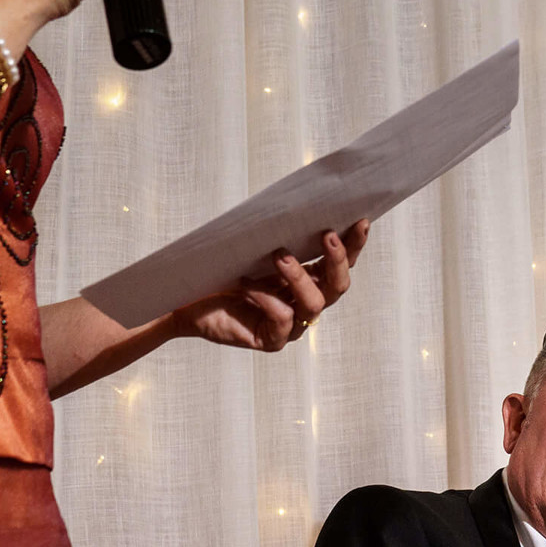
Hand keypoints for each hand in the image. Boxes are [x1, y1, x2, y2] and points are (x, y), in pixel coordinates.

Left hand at [170, 221, 368, 351]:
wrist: (185, 298)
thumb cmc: (221, 270)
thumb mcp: (253, 246)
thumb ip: (279, 233)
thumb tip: (297, 206)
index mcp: (308, 278)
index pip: (339, 262)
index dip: (353, 244)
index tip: (360, 220)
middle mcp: (305, 302)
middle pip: (337, 286)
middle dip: (336, 260)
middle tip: (326, 235)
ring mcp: (292, 325)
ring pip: (314, 304)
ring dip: (299, 277)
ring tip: (279, 256)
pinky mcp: (272, 340)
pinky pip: (283, 320)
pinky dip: (267, 298)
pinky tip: (247, 284)